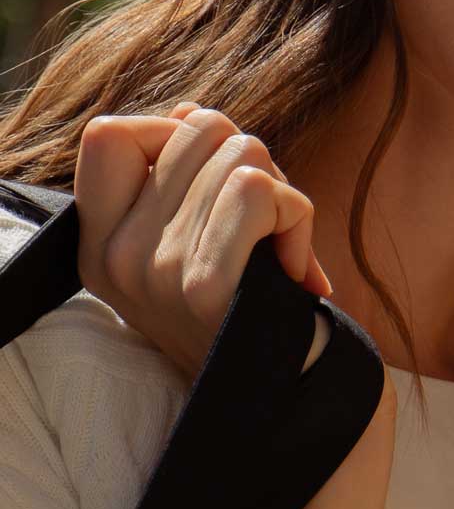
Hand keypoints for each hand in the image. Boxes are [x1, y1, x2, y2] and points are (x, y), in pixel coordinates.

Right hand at [74, 102, 333, 382]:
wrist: (286, 396)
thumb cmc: (251, 304)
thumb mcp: (196, 238)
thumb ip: (183, 171)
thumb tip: (190, 112)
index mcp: (101, 244)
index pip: (108, 134)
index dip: (172, 134)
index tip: (206, 186)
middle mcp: (115, 257)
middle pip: (199, 125)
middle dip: (251, 160)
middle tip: (260, 225)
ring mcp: (154, 271)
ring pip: (242, 150)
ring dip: (283, 192)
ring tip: (278, 249)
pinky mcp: (203, 285)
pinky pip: (260, 190)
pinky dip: (298, 216)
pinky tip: (296, 269)